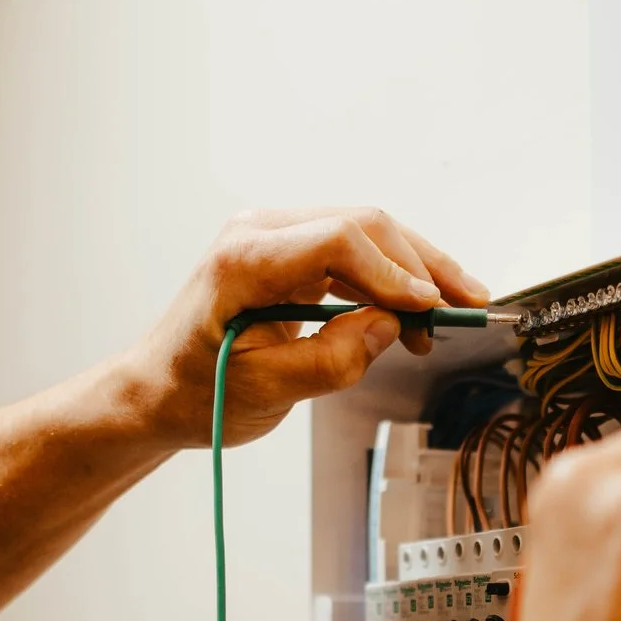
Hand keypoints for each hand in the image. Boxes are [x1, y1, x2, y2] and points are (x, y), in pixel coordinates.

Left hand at [123, 208, 488, 448]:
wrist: (157, 391)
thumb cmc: (196, 393)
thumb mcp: (266, 391)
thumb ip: (332, 360)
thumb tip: (390, 325)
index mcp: (244, 260)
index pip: (338, 240)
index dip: (394, 272)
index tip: (430, 308)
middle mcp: (260, 232)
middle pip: (362, 226)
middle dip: (420, 268)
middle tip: (462, 310)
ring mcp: (275, 236)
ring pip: (366, 234)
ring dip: (413, 272)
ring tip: (450, 314)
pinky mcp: (289, 252)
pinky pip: (353, 251)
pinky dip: (390, 279)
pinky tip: (416, 311)